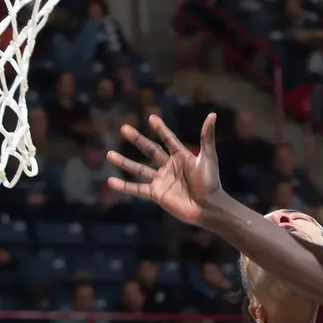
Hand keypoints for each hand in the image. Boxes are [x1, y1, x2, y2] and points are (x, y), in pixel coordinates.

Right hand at [107, 113, 224, 225]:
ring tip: (109, 154)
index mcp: (181, 156)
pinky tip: (111, 181)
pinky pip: (137, 189)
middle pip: (150, 150)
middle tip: (123, 128)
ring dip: (124, 162)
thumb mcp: (208, 158)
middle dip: (137, 139)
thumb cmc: (211, 183)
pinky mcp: (156, 194)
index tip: (151, 117)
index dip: (160, 129)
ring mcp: (161, 180)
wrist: (207, 208)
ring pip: (139, 169)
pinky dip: (124, 186)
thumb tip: (212, 115)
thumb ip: (207, 137)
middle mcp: (169, 166)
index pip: (168, 139)